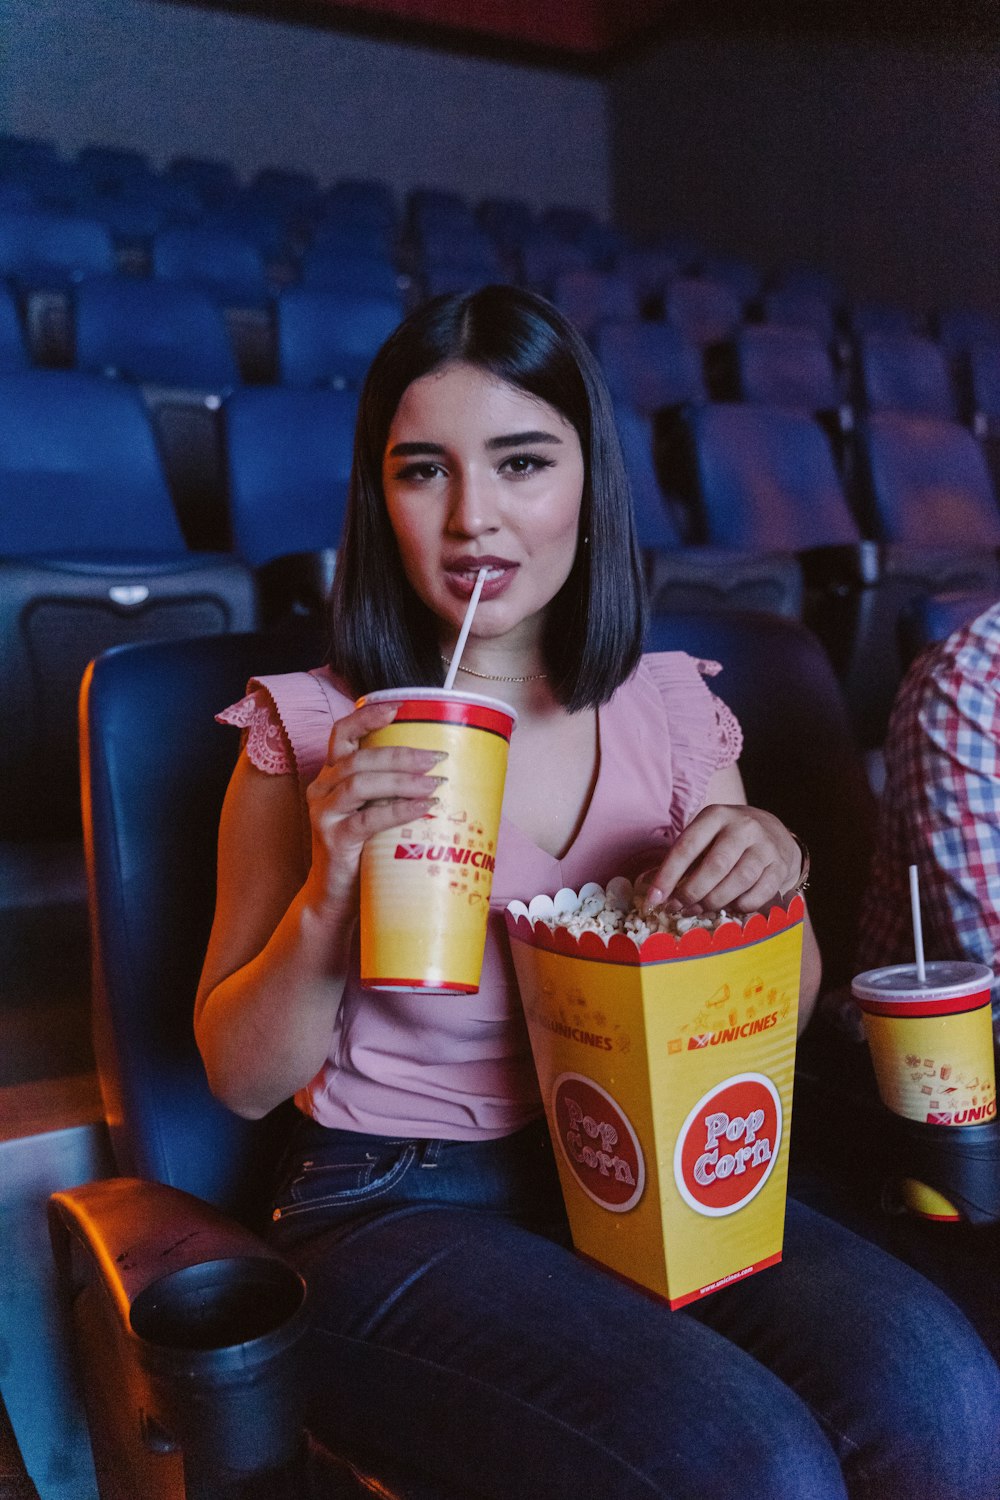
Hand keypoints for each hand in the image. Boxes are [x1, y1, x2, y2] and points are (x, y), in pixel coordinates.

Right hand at [303, 702, 445, 920]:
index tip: (400, 708)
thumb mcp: (375, 811)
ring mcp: (324, 814)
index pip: (342, 734)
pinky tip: (423, 808)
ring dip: (401, 780)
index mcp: (331, 776)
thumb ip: (391, 790)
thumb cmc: (363, 851)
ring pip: (360, 783)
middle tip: (437, 758)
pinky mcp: (333, 840)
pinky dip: (398, 810)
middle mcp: (322, 789)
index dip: (367, 717)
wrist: (336, 898)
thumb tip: (440, 771)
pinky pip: (367, 819)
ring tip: (434, 784)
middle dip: (401, 754)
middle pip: (359, 758)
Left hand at [643, 804, 802, 915]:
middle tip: (678, 907)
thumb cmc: (726, 839)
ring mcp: (765, 846)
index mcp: (716, 816)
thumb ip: (683, 861)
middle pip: (715, 866)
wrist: (773, 832)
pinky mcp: (779, 866)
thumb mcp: (705, 836)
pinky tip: (729, 907)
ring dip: (714, 902)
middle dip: (692, 893)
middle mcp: (742, 827)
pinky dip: (740, 906)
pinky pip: (758, 894)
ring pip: (738, 881)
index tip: (654, 899)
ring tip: (700, 909)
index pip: (687, 846)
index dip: (668, 875)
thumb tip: (656, 892)